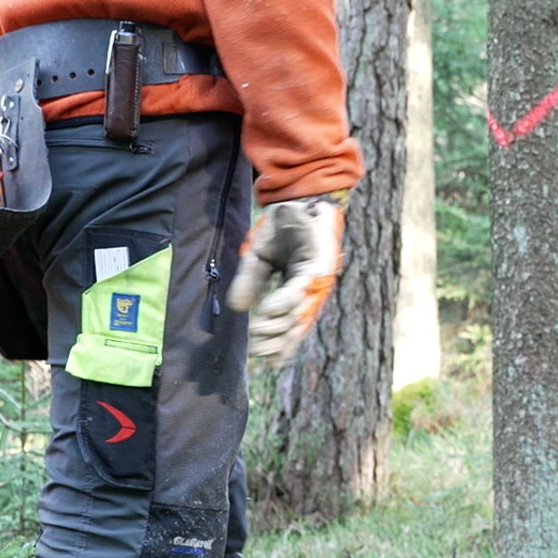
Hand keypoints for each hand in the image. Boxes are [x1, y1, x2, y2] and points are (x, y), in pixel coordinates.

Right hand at [225, 195, 343, 362]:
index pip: (291, 323)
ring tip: (259, 336)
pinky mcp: (320, 262)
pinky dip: (285, 301)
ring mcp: (318, 277)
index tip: (263, 360)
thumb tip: (237, 310)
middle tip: (258, 354)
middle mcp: (312, 287)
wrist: (294, 197)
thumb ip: (250, 282)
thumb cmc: (282, 226)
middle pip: (297, 323)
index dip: (280, 343)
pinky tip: (268, 312)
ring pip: (301, 310)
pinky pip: (302, 287)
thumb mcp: (257, 257)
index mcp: (299, 287)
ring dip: (279, 325)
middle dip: (278, 341)